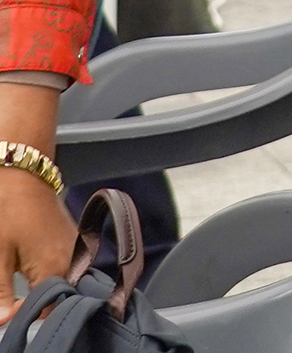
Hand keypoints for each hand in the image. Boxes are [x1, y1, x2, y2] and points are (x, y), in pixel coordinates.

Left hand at [0, 169, 71, 320]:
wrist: (25, 178)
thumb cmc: (9, 213)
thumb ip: (2, 293)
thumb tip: (4, 321)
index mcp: (55, 268)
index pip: (47, 310)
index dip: (26, 315)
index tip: (7, 308)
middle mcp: (74, 262)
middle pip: (59, 299)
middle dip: (37, 304)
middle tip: (13, 297)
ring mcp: (78, 251)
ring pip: (64, 285)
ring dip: (45, 290)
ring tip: (22, 281)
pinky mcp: (76, 243)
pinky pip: (69, 269)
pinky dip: (52, 275)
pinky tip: (34, 271)